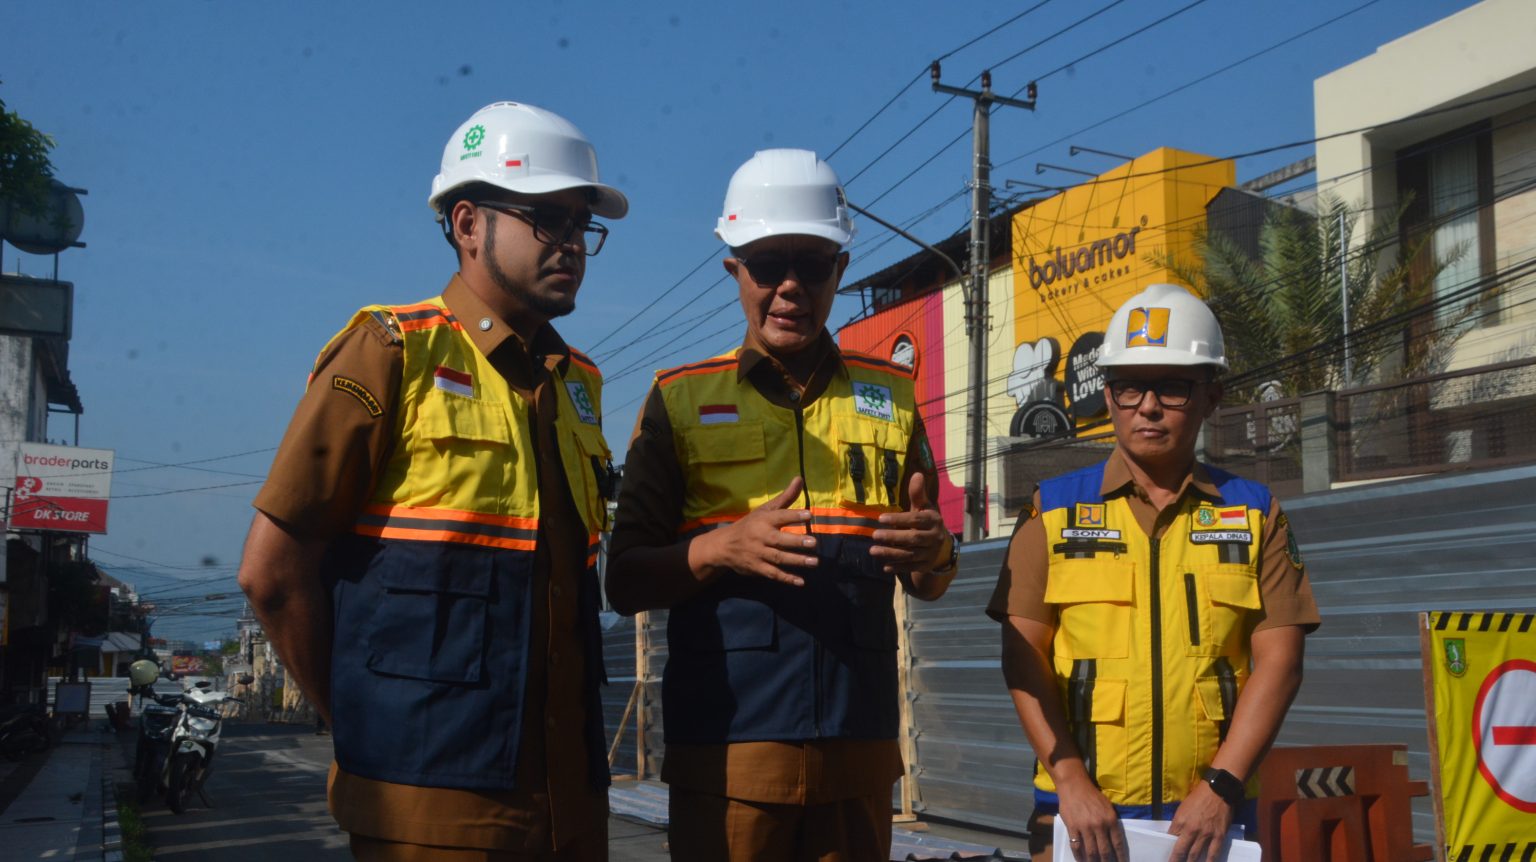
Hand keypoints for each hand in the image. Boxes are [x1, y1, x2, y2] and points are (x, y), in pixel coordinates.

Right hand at [694, 477, 815, 586]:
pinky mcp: (757, 568)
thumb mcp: (764, 510)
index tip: (809, 515)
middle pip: (779, 540)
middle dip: (796, 541)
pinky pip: (773, 573)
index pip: (779, 516)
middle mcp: (760, 536)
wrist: (724, 546)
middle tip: (813, 542)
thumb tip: (800, 478)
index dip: (793, 516)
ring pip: (778, 558)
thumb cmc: (750, 525)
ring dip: (796, 561)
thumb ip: (785, 497)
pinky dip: (786, 578)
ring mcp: (758, 554)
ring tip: (814, 562)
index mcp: (763, 520)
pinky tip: (801, 581)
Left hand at [871, 473, 949, 573]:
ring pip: (910, 554)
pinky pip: (911, 567)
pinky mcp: (926, 565)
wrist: (940, 545)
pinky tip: (885, 567)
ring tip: (872, 551)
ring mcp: (931, 553)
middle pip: (912, 538)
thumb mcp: (923, 507)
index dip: (899, 519)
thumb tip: (916, 474)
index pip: (915, 519)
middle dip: (893, 537)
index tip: (881, 519)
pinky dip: (898, 567)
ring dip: (891, 553)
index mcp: (933, 520)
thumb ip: (917, 493)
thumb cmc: (925, 521)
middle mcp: (935, 537)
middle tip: (874, 535)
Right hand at [1056, 778, 1127, 861]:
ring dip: (1093, 861)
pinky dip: (1079, 856)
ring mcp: (1085, 827)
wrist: (1074, 785)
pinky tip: (1081, 861)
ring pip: (1091, 851)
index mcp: (1110, 820)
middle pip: (1105, 851)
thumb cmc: (1092, 795)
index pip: (1117, 843)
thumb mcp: (1107, 807)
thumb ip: (1111, 822)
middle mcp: (1099, 825)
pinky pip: (1076, 846)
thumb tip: (1113, 840)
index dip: (1120, 856)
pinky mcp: (1072, 827)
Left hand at [1167, 783, 1234, 861]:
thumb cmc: (1198, 797)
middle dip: (1176, 861)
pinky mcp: (1219, 836)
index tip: (1168, 858)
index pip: (1171, 840)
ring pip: (1195, 855)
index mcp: (1180, 821)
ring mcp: (1206, 834)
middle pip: (1181, 851)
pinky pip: (1213, 853)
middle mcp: (1191, 830)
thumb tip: (1174, 836)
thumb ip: (1179, 824)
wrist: (1218, 790)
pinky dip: (1209, 861)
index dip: (1169, 850)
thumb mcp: (1183, 809)